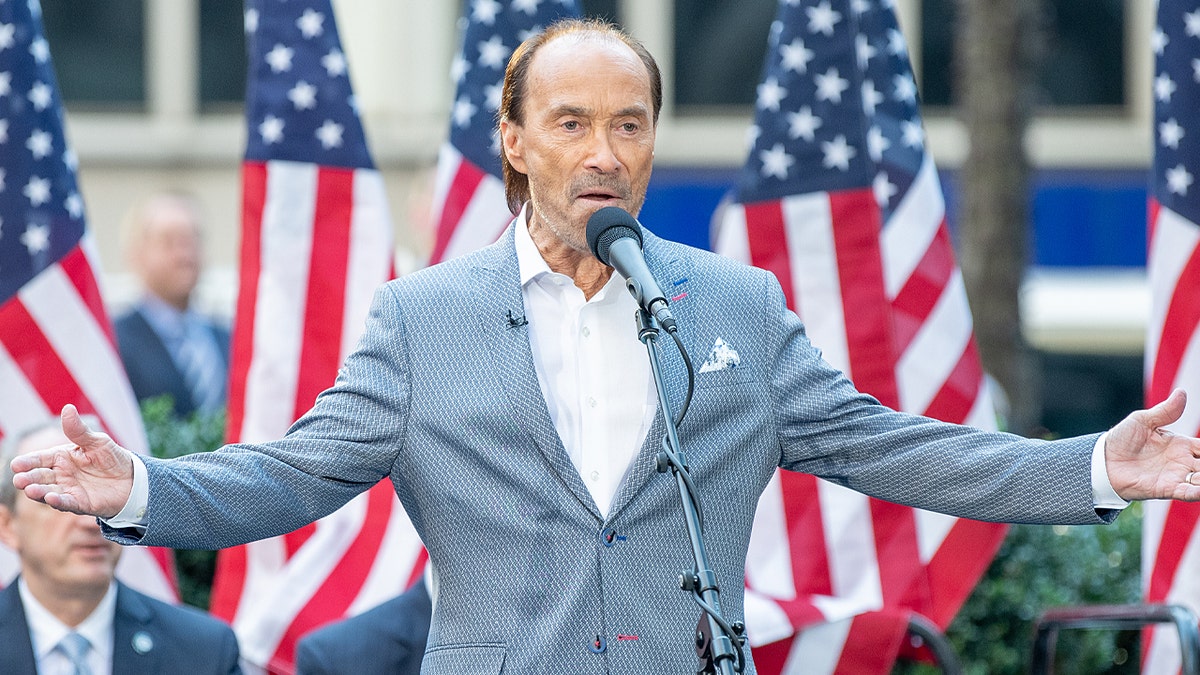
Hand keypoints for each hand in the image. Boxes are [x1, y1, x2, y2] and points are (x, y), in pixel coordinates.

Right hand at [10, 404, 134, 517]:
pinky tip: (51, 499)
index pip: (40, 459)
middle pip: (40, 476)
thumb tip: (67, 408)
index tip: (16, 464)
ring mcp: (69, 490)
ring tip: (29, 489)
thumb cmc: (111, 458)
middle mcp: (61, 475)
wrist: (132, 479)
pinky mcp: (80, 503)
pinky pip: (67, 503)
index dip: (28, 462)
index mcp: (61, 457)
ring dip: (38, 492)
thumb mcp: (97, 441)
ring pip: (48, 491)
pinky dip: (58, 501)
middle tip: (19, 479)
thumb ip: (79, 430)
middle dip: (28, 478)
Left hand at [1105, 389, 1199, 501]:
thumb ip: (1165, 411)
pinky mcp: (1166, 488)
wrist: (1102, 460)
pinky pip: (1187, 493)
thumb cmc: (1122, 439)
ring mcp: (1176, 476)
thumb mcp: (1143, 420)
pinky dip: (1197, 492)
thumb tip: (1182, 392)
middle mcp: (1183, 462)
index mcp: (1182, 445)